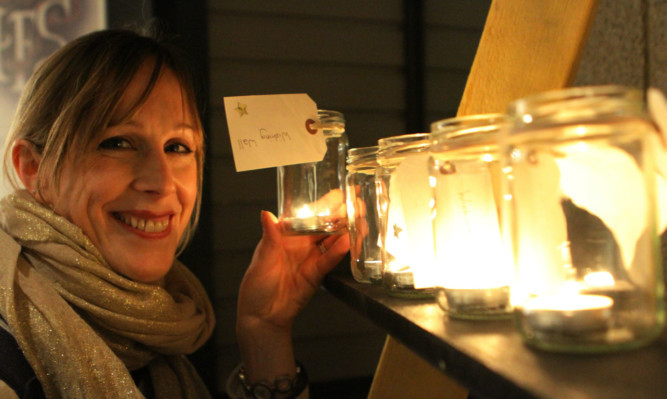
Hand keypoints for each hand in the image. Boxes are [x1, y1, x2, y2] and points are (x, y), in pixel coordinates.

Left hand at [236, 210, 348, 382]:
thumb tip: (267, 214)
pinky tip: (348, 242)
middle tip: (357, 204)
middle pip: (323, 226)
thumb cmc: (256, 286)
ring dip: (345, 230)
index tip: (338, 194)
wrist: (262, 317)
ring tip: (359, 221)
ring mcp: (310, 258)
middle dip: (340, 215)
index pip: (306, 215)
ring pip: (331, 240)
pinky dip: (339, 251)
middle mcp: (300, 244)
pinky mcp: (316, 274)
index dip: (322, 204)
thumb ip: (269, 238)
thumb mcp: (261, 260)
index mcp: (285, 235)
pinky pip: (329, 259)